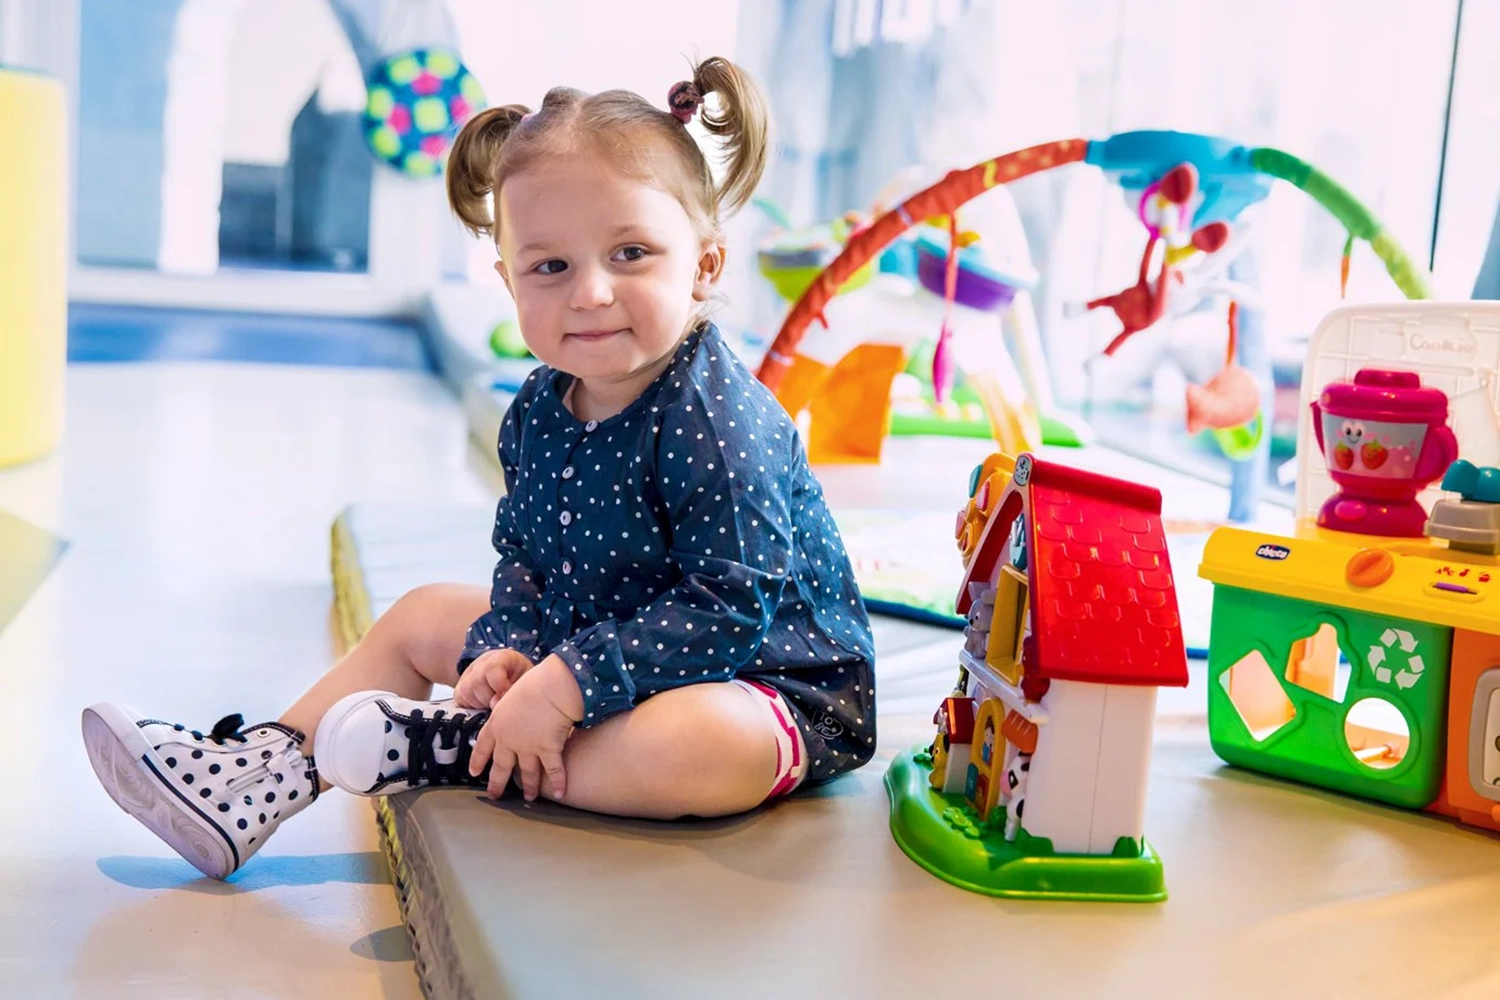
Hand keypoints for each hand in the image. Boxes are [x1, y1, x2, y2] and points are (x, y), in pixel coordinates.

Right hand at [454, 648, 534, 708]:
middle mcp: (481, 663)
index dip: (499, 686)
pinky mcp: (460, 687)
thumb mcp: (527, 681)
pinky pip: (460, 699)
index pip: (491, 668)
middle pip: (476, 682)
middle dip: (489, 698)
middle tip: (500, 704)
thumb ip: (514, 690)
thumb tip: (495, 704)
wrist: (514, 676)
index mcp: (501, 657)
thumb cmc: (522, 679)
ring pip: (465, 692)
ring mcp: (468, 674)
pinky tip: (484, 706)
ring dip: (480, 704)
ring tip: (493, 704)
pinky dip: (472, 707)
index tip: (507, 696)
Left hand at [469, 655, 583, 800]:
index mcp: (497, 724)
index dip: (478, 761)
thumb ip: (508, 708)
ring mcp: (528, 748)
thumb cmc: (533, 684)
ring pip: (527, 773)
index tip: (474, 772)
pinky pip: (553, 770)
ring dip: (529, 787)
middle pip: (501, 767)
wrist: (550, 688)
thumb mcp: (510, 694)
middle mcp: (509, 740)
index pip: (482, 747)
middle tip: (495, 795)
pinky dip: (558, 782)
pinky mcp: (548, 750)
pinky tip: (560, 793)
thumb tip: (511, 710)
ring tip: (530, 797)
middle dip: (497, 784)